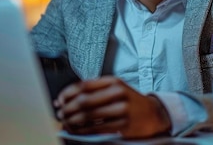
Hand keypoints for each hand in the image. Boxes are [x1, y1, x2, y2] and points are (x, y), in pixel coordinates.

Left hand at [54, 76, 170, 138]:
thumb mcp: (116, 89)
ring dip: (73, 120)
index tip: (59, 100)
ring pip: (88, 115)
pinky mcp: (124, 124)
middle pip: (84, 100)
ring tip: (66, 123)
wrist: (153, 114)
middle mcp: (118, 93)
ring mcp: (122, 109)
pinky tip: (77, 130)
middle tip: (60, 113)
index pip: (84, 85)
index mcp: (113, 81)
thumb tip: (66, 99)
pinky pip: (97, 127)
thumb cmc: (130, 101)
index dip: (67, 93)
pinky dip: (83, 130)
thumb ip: (94, 91)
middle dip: (68, 108)